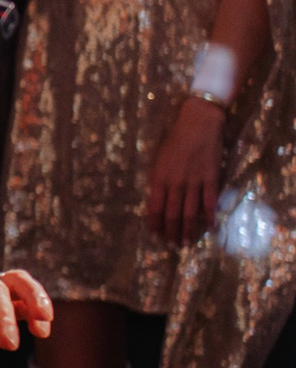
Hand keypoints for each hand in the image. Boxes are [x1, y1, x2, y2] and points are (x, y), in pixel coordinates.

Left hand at [146, 97, 227, 244]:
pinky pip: (210, 201)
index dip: (155, 223)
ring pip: (190, 212)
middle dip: (171, 231)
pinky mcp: (211, 178)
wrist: (197, 122)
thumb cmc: (174, 139)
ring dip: (188, 229)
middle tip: (172, 245)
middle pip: (172, 214)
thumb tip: (156, 199)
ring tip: (186, 242)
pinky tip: (210, 227)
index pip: (155, 207)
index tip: (156, 235)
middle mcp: (175, 183)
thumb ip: (158, 180)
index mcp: (159, 178)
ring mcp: (194, 181)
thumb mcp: (158, 159)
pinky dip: (210, 216)